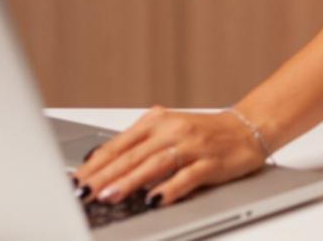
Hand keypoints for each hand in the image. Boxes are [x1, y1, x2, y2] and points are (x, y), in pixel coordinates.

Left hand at [73, 106, 267, 207]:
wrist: (247, 127)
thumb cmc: (203, 133)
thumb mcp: (167, 131)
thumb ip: (138, 146)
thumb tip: (101, 166)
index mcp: (156, 122)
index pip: (117, 145)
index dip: (94, 164)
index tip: (76, 180)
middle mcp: (171, 130)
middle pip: (131, 155)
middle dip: (104, 175)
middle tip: (83, 191)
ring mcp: (191, 146)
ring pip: (154, 164)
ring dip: (130, 181)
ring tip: (109, 195)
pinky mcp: (210, 163)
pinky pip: (187, 177)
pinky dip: (170, 189)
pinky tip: (155, 200)